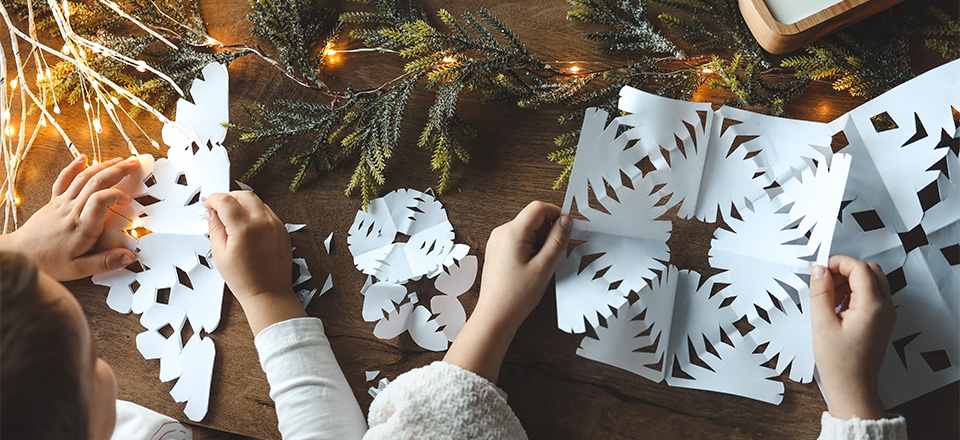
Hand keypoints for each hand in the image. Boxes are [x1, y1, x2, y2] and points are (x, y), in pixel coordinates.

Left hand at [0, 155, 138, 279]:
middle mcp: (72, 211)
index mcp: (81, 227)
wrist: (21, 254)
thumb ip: (105, 262)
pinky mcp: (54, 201)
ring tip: (119, 161)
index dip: (116, 195)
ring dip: (103, 166)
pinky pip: (63, 179)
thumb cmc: (49, 262)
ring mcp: (62, 203)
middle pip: (95, 182)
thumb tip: (129, 256)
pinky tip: (83, 158)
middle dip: (116, 171)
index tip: (128, 199)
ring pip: (83, 177)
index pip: (99, 201)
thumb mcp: (79, 269)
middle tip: (133, 164)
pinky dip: (73, 166)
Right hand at [204, 191, 303, 334]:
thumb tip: (211, 212)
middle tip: (218, 208)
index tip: (208, 205)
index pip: (226, 201)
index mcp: (245, 229)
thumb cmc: (244, 280)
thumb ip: (215, 228)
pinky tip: (246, 226)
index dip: (213, 199)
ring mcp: (276, 225)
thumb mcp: (220, 254)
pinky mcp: (283, 230)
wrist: (268, 293)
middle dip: (229, 197)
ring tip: (232, 219)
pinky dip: (255, 213)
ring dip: (243, 204)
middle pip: (244, 195)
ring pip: (258, 202)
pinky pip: (267, 212)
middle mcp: (263, 223)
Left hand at [443, 201, 571, 382]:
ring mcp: (497, 241)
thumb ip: (558, 240)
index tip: (567, 229)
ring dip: (539, 241)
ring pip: (526, 229)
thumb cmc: (517, 295)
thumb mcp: (545, 266)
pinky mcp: (497, 250)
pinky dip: (530, 247)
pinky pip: (518, 239)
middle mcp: (501, 232)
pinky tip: (532, 266)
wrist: (495, 315)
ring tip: (541, 264)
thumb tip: (567, 220)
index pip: (538, 208)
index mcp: (512, 232)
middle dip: (548, 231)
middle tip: (554, 254)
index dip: (556, 214)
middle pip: (532, 218)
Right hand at [810, 255, 895, 419]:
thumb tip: (819, 270)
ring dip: (850, 281)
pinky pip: (872, 296)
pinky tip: (837, 307)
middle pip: (870, 270)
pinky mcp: (882, 321)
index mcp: (873, 306)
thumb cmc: (839, 363)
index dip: (837, 263)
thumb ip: (820, 292)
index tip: (820, 268)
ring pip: (872, 281)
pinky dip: (855, 293)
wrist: (853, 388)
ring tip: (829, 297)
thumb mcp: (822, 324)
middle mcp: (885, 308)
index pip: (859, 268)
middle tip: (824, 280)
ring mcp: (886, 315)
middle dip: (845, 270)